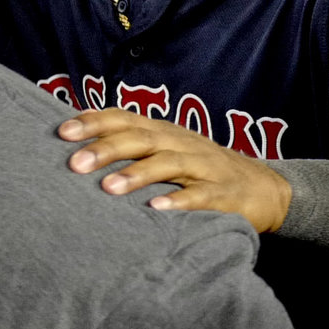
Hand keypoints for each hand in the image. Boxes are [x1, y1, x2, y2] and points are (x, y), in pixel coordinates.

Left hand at [58, 109, 291, 230]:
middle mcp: (182, 143)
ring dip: (136, 174)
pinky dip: (179, 201)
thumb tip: (77, 150)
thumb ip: (132, 148)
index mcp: (164, 132)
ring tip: (108, 188)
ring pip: (168, 164)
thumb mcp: (167, 152)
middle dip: (106, 149)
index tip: (61, 132)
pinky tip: (156, 209)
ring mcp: (205, 167)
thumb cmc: (202, 170)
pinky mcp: (226, 194)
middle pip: (141, 139)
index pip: (125, 118)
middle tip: (74, 164)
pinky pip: (201, 196)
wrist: (267, 189)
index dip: (94, 122)